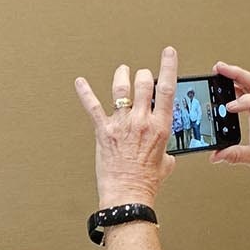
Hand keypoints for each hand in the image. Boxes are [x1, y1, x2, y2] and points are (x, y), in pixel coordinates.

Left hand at [74, 47, 178, 207]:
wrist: (128, 195)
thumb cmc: (146, 182)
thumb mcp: (166, 162)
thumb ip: (166, 150)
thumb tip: (165, 150)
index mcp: (160, 126)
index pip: (167, 89)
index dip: (168, 67)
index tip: (168, 54)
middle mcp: (141, 121)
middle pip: (143, 84)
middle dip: (143, 75)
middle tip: (142, 75)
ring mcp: (121, 124)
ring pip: (121, 90)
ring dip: (121, 77)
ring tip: (122, 72)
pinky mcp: (103, 131)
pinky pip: (92, 107)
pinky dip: (85, 93)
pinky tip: (80, 83)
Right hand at [208, 61, 249, 176]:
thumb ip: (237, 156)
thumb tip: (218, 154)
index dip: (247, 101)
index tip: (230, 107)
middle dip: (239, 74)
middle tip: (221, 69)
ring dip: (236, 75)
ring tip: (219, 71)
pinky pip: (249, 91)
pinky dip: (236, 85)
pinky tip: (224, 82)